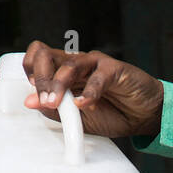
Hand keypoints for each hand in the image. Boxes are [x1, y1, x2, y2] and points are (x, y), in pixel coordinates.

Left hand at [22, 41, 163, 139]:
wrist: (143, 116)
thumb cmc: (111, 114)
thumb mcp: (77, 118)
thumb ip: (54, 109)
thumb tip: (29, 102)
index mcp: (64, 72)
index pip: (38, 57)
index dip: (31, 71)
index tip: (35, 95)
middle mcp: (76, 63)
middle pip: (45, 55)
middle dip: (40, 78)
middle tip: (44, 101)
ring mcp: (94, 64)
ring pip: (68, 64)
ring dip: (58, 85)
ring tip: (56, 103)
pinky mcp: (114, 69)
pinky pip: (97, 77)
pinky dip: (88, 93)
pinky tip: (86, 105)